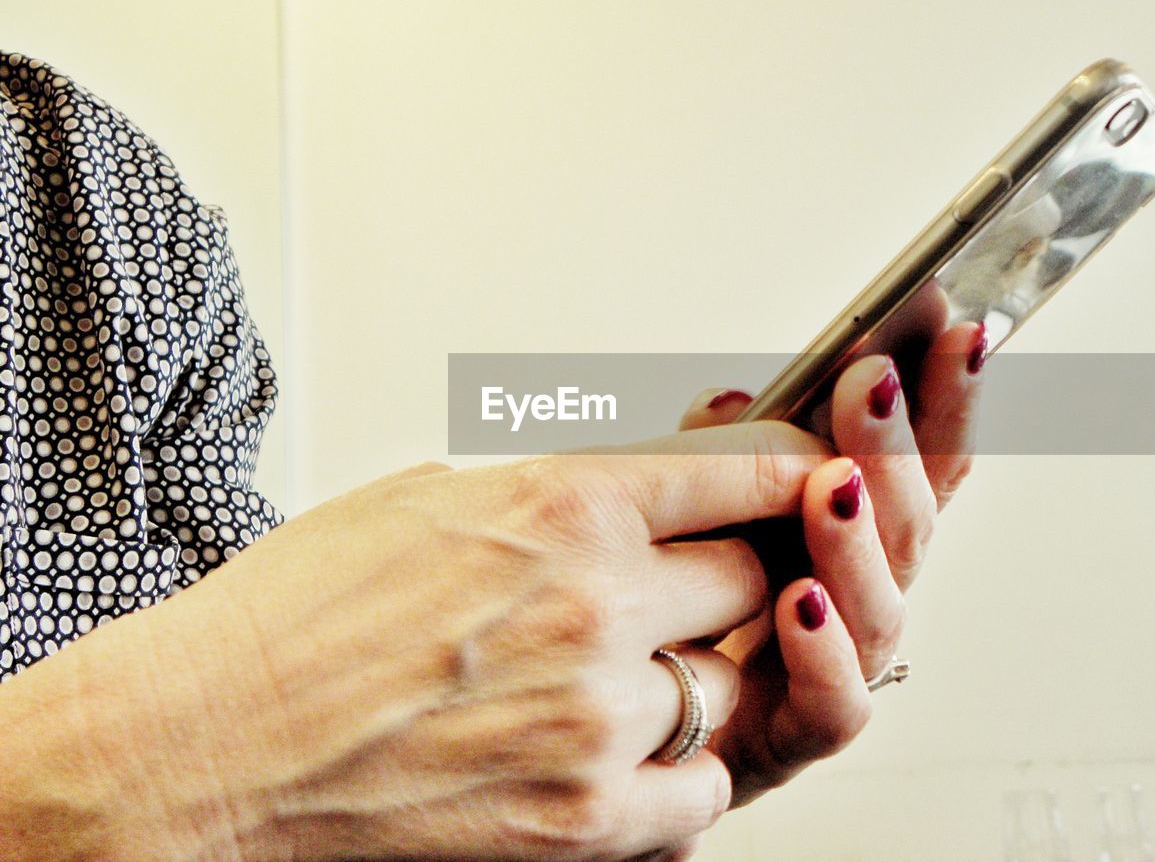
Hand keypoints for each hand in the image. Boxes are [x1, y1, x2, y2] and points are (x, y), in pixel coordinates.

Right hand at [2, 422, 840, 859]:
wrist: (206, 744)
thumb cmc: (292, 616)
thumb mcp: (429, 498)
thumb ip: (550, 493)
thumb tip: (630, 493)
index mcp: (560, 502)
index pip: (734, 472)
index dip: (785, 472)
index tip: (813, 476)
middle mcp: (594, 603)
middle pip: (748, 579)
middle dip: (730, 579)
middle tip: (692, 588)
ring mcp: (595, 716)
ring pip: (727, 685)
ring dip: (693, 679)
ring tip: (621, 676)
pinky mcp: (580, 817)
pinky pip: (701, 788)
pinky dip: (680, 771)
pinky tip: (629, 752)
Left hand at [677, 323, 985, 808]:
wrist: (613, 721)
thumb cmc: (668, 607)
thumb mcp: (684, 508)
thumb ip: (713, 457)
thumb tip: (726, 400)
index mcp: (842, 536)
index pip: (914, 463)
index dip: (942, 399)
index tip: (954, 327)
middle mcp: (853, 597)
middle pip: (908, 525)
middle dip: (895, 449)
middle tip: (873, 383)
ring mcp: (833, 667)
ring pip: (880, 610)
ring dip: (860, 540)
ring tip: (835, 485)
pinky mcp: (792, 737)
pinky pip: (833, 705)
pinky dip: (825, 654)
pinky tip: (803, 604)